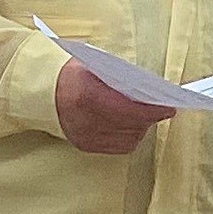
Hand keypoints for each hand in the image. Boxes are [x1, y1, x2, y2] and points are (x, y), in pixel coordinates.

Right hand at [55, 59, 179, 154]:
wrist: (43, 91)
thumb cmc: (72, 74)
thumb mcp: (97, 67)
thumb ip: (124, 79)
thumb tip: (152, 91)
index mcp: (89, 96)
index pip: (131, 110)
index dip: (154, 111)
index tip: (169, 108)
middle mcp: (87, 120)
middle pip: (132, 125)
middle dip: (149, 118)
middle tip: (159, 108)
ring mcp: (86, 136)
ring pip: (129, 139)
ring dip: (140, 128)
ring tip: (142, 116)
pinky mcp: (85, 146)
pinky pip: (118, 146)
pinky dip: (128, 136)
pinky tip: (128, 125)